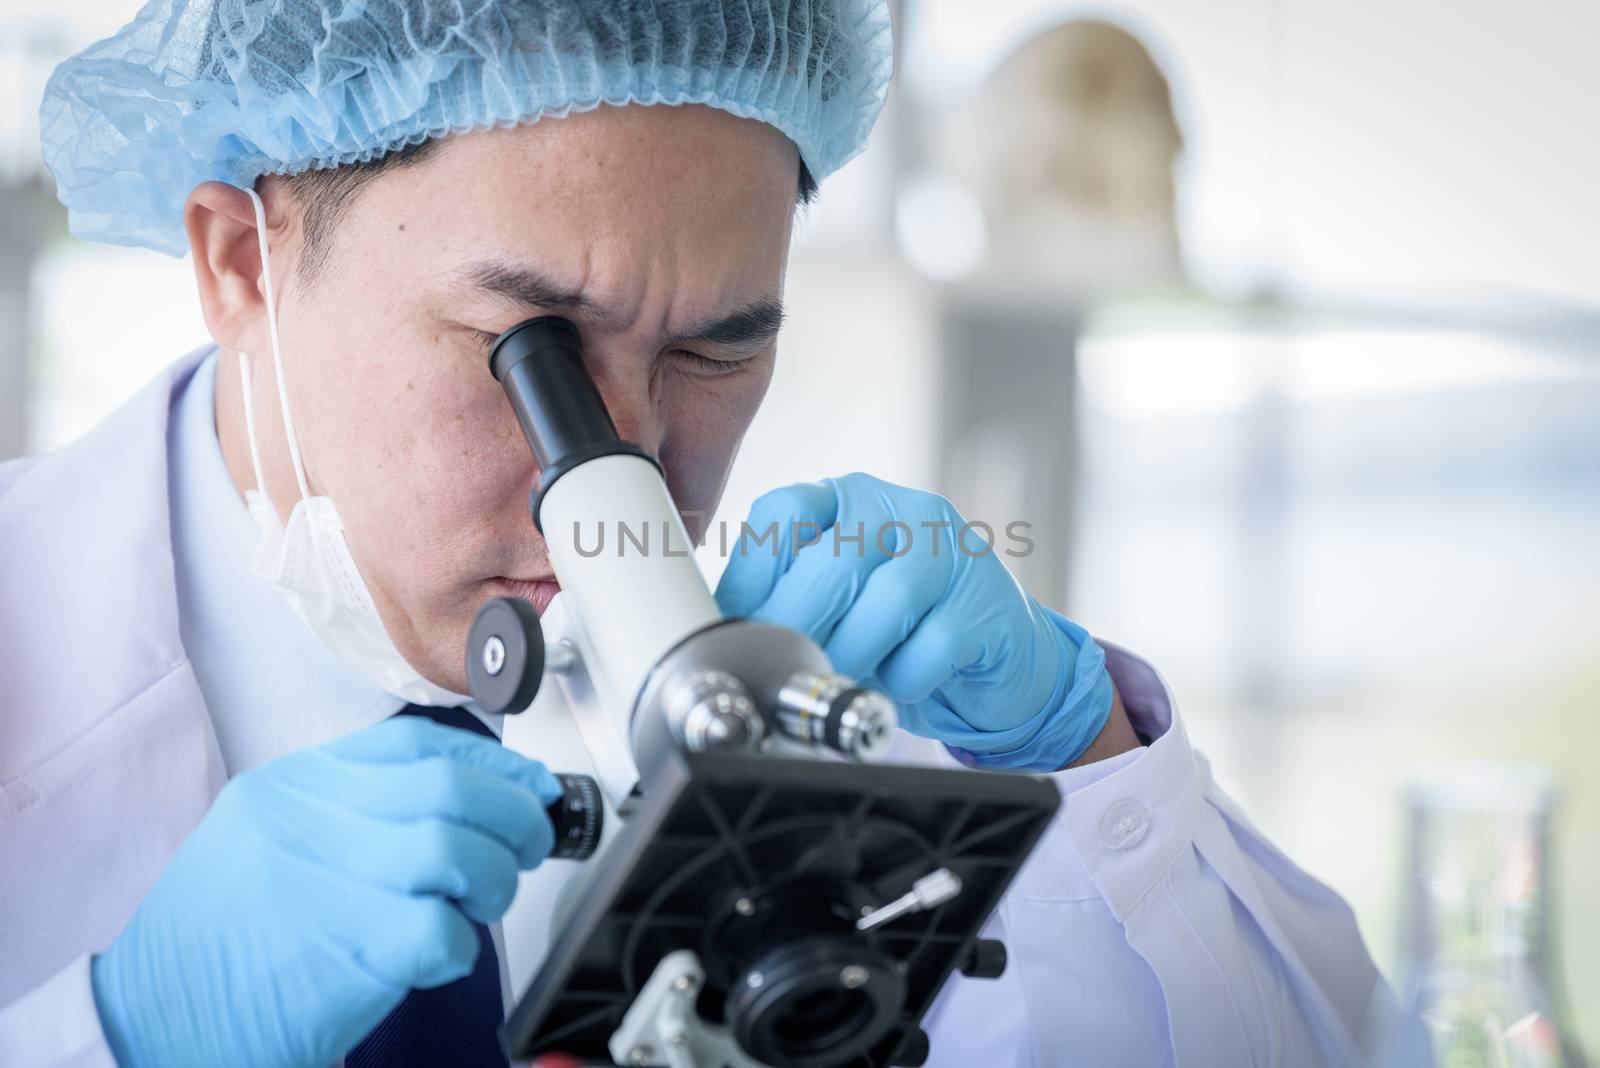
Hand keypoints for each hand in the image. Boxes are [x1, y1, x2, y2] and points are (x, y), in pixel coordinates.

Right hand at [91, 717, 560, 1067]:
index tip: (527, 783)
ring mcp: (326, 882)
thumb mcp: (262, 844)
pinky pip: (443, 930)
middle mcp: (306, 821)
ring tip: (483, 906)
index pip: (416, 744)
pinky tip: (440, 959)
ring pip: (458, 848)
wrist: (147, 1028)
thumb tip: (462, 803)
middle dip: (514, 814)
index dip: (491, 761)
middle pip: (451, 786)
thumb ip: (348, 813)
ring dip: (495, 880)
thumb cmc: (217, 949)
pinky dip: (461, 946)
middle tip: (528, 845)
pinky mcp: (347, 952)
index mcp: (289, 788)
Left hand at [715, 473, 1113, 769]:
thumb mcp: (833, 604)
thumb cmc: (898, 633)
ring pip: (884, 603)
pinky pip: (930, 647)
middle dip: (797, 628)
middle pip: (831, 562)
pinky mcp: (988, 602)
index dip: (751, 577)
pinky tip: (901, 682)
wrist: (996, 663)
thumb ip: (781, 600)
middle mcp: (901, 511)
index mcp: (848, 500)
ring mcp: (952, 551)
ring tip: (844, 678)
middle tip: (784, 669)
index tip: (737, 629)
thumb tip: (719, 632)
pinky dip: (903, 679)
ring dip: (853, 655)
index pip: (782, 513)